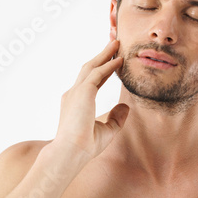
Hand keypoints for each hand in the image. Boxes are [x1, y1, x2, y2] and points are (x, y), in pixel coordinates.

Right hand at [54, 40, 128, 158]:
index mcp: (77, 102)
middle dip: (102, 54)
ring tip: (117, 44)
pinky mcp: (82, 92)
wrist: (71, 154)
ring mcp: (76, 91)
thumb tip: (126, 107)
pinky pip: (97, 74)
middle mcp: (74, 93)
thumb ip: (116, 117)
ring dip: (105, 54)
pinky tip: (119, 61)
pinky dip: (108, 66)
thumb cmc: (85, 146)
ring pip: (92, 66)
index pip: (91, 79)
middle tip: (115, 43)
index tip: (113, 60)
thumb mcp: (107, 130)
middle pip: (89, 67)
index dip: (103, 68)